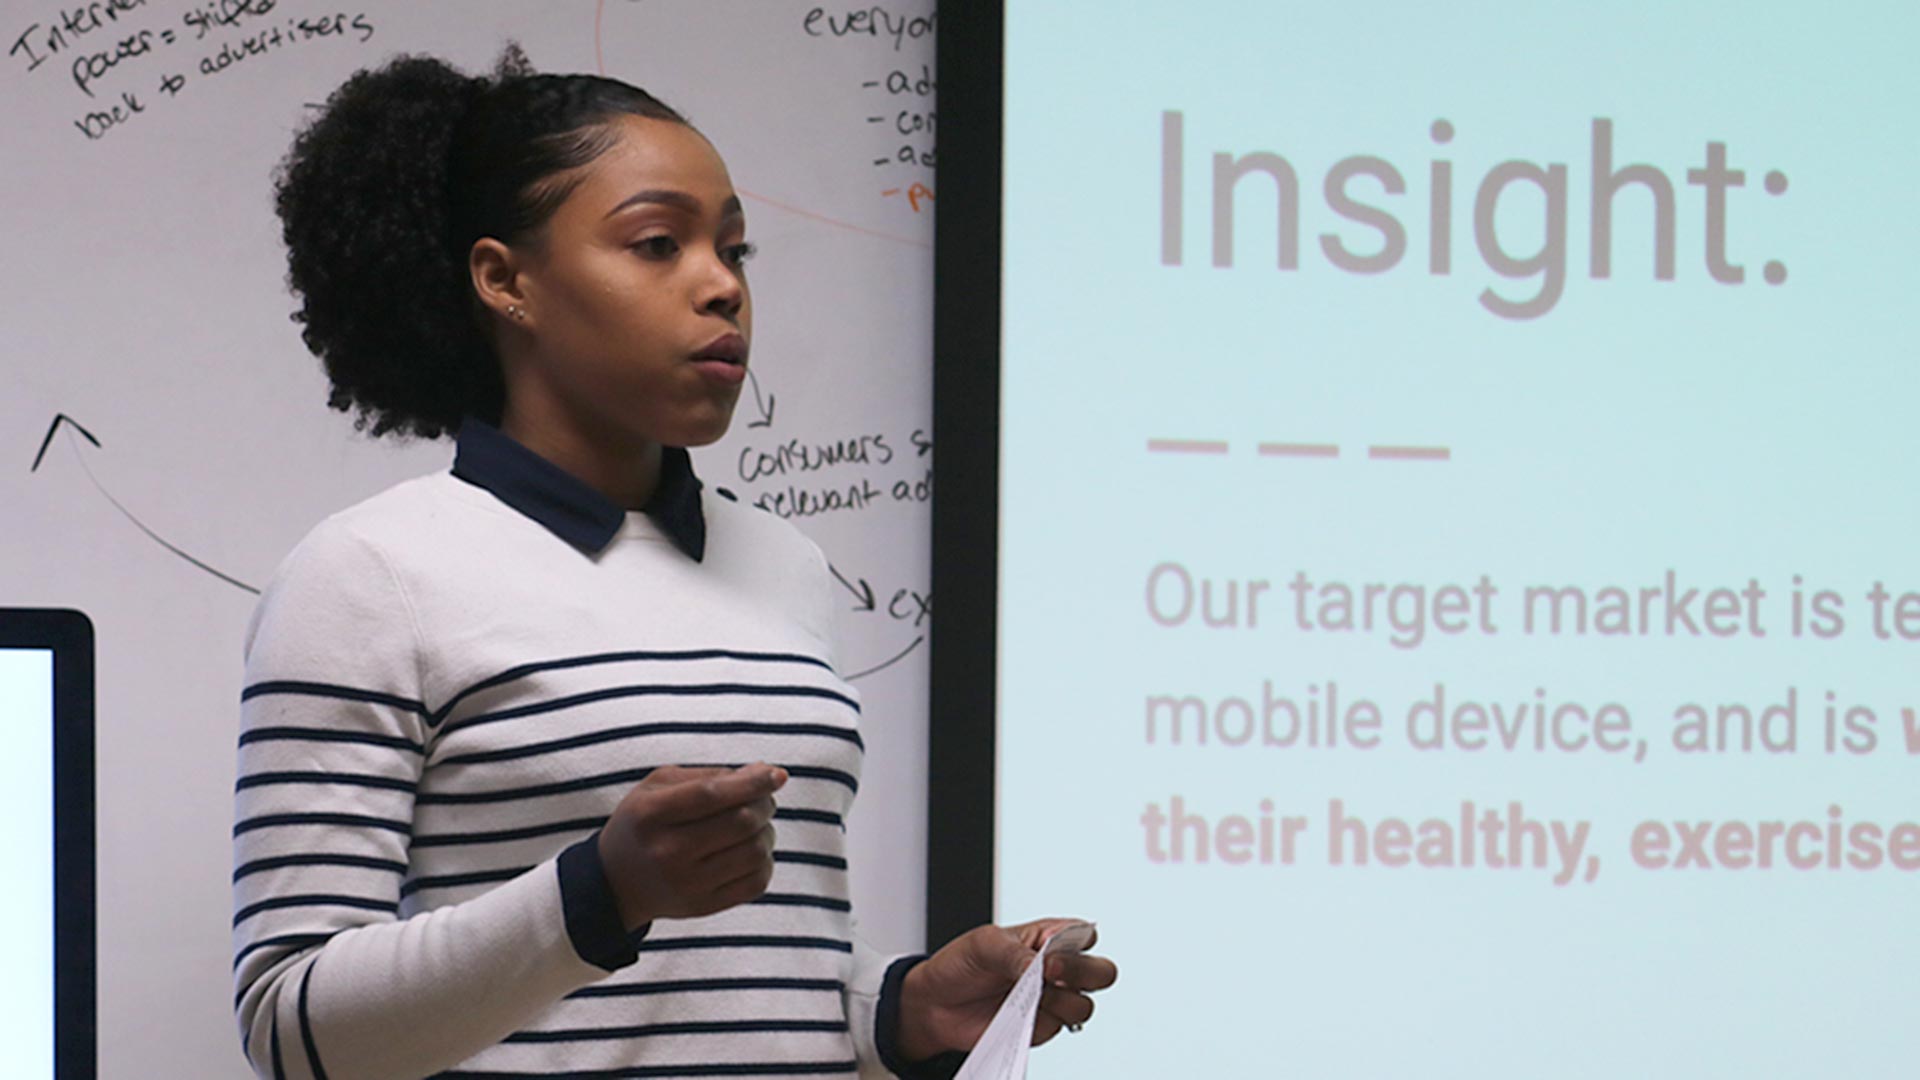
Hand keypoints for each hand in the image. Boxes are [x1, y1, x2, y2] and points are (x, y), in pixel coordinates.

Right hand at [595, 763, 786, 927]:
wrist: (615, 883)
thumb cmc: (644, 823)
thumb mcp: (658, 787)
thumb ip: (708, 775)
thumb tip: (764, 772)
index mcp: (651, 814)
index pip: (712, 795)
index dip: (752, 782)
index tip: (777, 774)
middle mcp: (667, 852)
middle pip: (741, 822)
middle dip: (764, 804)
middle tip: (763, 798)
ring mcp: (686, 884)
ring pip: (754, 851)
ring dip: (767, 831)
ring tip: (755, 824)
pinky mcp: (703, 906)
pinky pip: (756, 882)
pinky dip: (765, 860)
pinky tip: (752, 850)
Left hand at [895, 918, 1118, 1061]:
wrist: (935, 1004)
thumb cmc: (961, 964)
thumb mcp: (984, 944)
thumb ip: (1017, 954)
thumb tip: (1042, 967)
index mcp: (1048, 938)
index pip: (1085, 935)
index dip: (1077, 942)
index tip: (1048, 949)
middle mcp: (1057, 970)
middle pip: (1101, 973)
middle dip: (1083, 974)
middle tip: (1049, 974)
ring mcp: (1051, 1001)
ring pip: (1084, 1007)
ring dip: (1060, 1003)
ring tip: (1027, 998)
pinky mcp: (1039, 1028)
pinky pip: (1055, 1031)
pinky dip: (1037, 1024)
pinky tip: (1014, 1015)